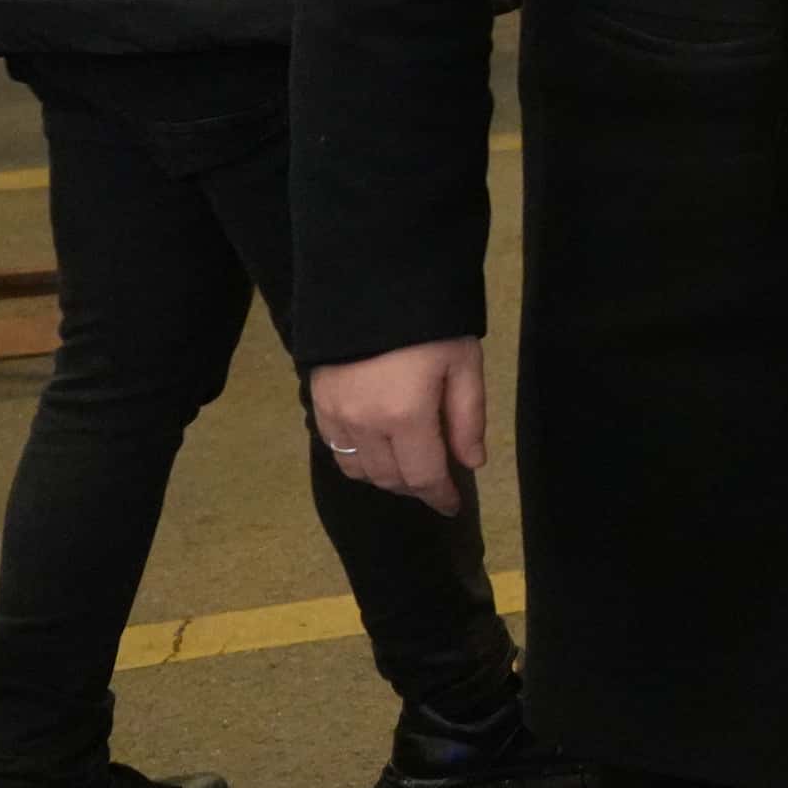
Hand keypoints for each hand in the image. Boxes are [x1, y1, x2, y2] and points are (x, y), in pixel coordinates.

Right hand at [313, 338, 492, 509]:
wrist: (371, 281)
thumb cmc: (429, 322)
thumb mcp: (463, 364)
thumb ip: (467, 418)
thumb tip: (469, 464)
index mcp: (406, 416)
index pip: (423, 476)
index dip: (439, 496)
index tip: (452, 506)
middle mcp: (365, 424)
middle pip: (390, 479)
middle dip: (416, 486)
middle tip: (435, 480)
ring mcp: (335, 414)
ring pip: (358, 470)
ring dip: (385, 476)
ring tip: (407, 464)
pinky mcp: (317, 400)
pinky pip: (334, 448)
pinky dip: (357, 458)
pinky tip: (376, 447)